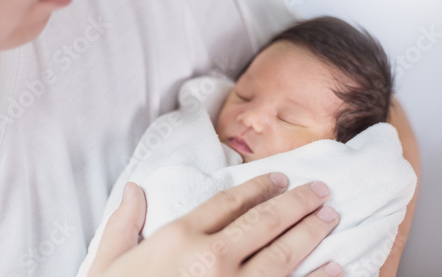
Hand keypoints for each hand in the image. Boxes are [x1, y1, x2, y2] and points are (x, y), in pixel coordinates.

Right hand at [88, 174, 341, 276]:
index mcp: (178, 237)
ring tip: (330, 214)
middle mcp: (211, 256)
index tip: (279, 178)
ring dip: (311, 231)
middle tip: (319, 190)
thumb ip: (123, 223)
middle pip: (263, 220)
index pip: (227, 202)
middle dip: (296, 202)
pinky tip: (336, 265)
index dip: (257, 186)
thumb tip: (134, 188)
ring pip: (282, 252)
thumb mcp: (107, 264)